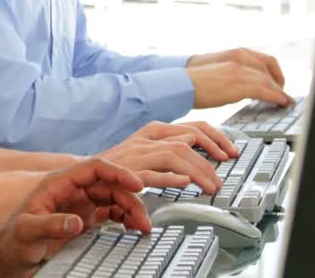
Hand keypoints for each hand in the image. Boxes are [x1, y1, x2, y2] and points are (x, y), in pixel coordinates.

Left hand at [0, 159, 148, 277]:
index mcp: (58, 184)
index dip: (117, 172)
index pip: (94, 168)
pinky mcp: (85, 219)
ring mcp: (79, 204)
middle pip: (109, 184)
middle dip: (130, 198)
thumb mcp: (28, 232)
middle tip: (144, 221)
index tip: (137, 184)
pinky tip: (133, 228)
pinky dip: (125, 218)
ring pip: (113, 198)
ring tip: (142, 227)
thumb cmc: (14, 241)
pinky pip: (111, 212)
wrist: (10, 255)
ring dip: (131, 209)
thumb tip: (76, 222)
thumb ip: (50, 225)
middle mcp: (71, 190)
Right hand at [97, 130, 221, 193]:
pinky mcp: (128, 169)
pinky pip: (153, 170)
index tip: (230, 154)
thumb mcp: (145, 151)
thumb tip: (193, 142)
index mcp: (152, 131)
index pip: (193, 128)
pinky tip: (184, 182)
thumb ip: (168, 146)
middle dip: (213, 155)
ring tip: (210, 186)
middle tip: (224, 175)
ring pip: (176, 152)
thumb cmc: (117, 166)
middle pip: (189, 139)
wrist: (84, 173)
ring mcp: (137, 152)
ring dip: (199, 170)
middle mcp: (146, 138)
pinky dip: (171, 176)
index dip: (216, 140)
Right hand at [186, 61, 289, 108]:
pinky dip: (277, 97)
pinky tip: (280, 102)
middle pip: (270, 70)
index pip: (265, 60)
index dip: (276, 73)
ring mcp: (239, 71)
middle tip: (283, 95)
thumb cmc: (194, 81)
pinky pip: (266, 91)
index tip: (279, 83)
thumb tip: (242, 84)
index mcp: (234, 53)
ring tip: (284, 101)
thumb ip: (232, 71)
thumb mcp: (217, 69)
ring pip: (269, 81)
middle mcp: (239, 59)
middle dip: (279, 83)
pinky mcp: (238, 85)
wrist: (180, 85)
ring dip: (280, 92)